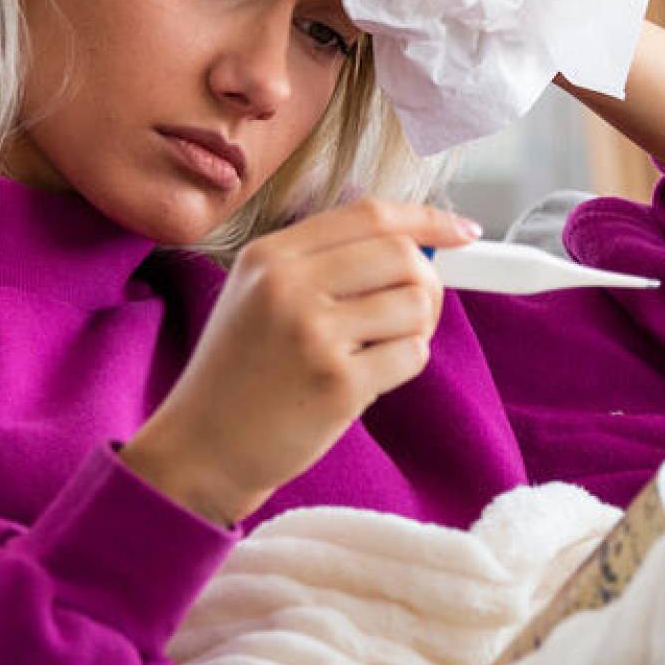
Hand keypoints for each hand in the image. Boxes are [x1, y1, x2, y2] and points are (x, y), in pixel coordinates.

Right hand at [121, 199, 481, 525]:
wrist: (201, 449)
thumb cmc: (241, 373)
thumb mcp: (259, 295)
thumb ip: (325, 263)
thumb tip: (420, 245)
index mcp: (270, 255)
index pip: (370, 215)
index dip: (427, 220)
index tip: (463, 232)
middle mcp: (288, 285)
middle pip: (402, 255)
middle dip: (428, 284)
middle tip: (414, 313)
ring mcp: (313, 333)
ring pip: (416, 304)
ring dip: (415, 330)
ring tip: (378, 352)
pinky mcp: (337, 382)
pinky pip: (411, 355)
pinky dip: (404, 366)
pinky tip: (366, 381)